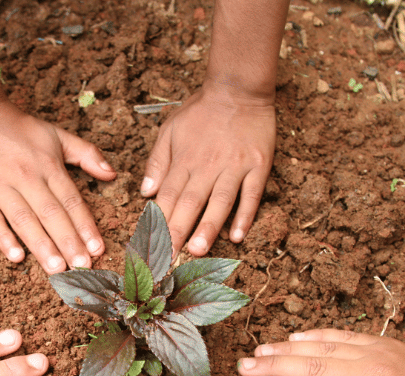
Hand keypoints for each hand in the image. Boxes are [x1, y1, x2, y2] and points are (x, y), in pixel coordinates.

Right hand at [0, 100, 114, 272]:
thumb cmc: (20, 129)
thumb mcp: (57, 135)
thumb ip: (87, 154)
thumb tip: (112, 173)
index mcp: (49, 166)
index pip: (72, 201)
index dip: (86, 226)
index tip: (98, 249)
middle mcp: (27, 178)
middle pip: (51, 215)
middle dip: (68, 242)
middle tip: (81, 268)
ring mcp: (1, 186)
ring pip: (24, 220)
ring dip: (41, 245)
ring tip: (56, 268)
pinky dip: (3, 237)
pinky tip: (16, 257)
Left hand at [141, 85, 274, 255]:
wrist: (238, 88)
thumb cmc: (201, 111)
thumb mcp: (170, 130)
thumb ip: (157, 162)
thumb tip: (146, 193)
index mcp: (184, 160)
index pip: (168, 196)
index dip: (158, 223)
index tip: (151, 246)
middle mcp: (207, 166)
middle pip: (190, 203)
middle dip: (178, 232)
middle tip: (169, 259)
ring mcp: (234, 166)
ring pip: (220, 201)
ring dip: (208, 227)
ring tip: (198, 250)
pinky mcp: (258, 164)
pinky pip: (251, 193)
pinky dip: (245, 215)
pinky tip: (239, 235)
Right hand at [238, 329, 404, 375]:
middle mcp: (367, 373)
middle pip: (309, 367)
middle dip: (272, 366)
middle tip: (243, 367)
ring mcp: (373, 354)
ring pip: (320, 348)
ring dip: (286, 349)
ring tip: (258, 352)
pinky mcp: (380, 343)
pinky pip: (340, 336)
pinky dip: (314, 335)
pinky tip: (293, 338)